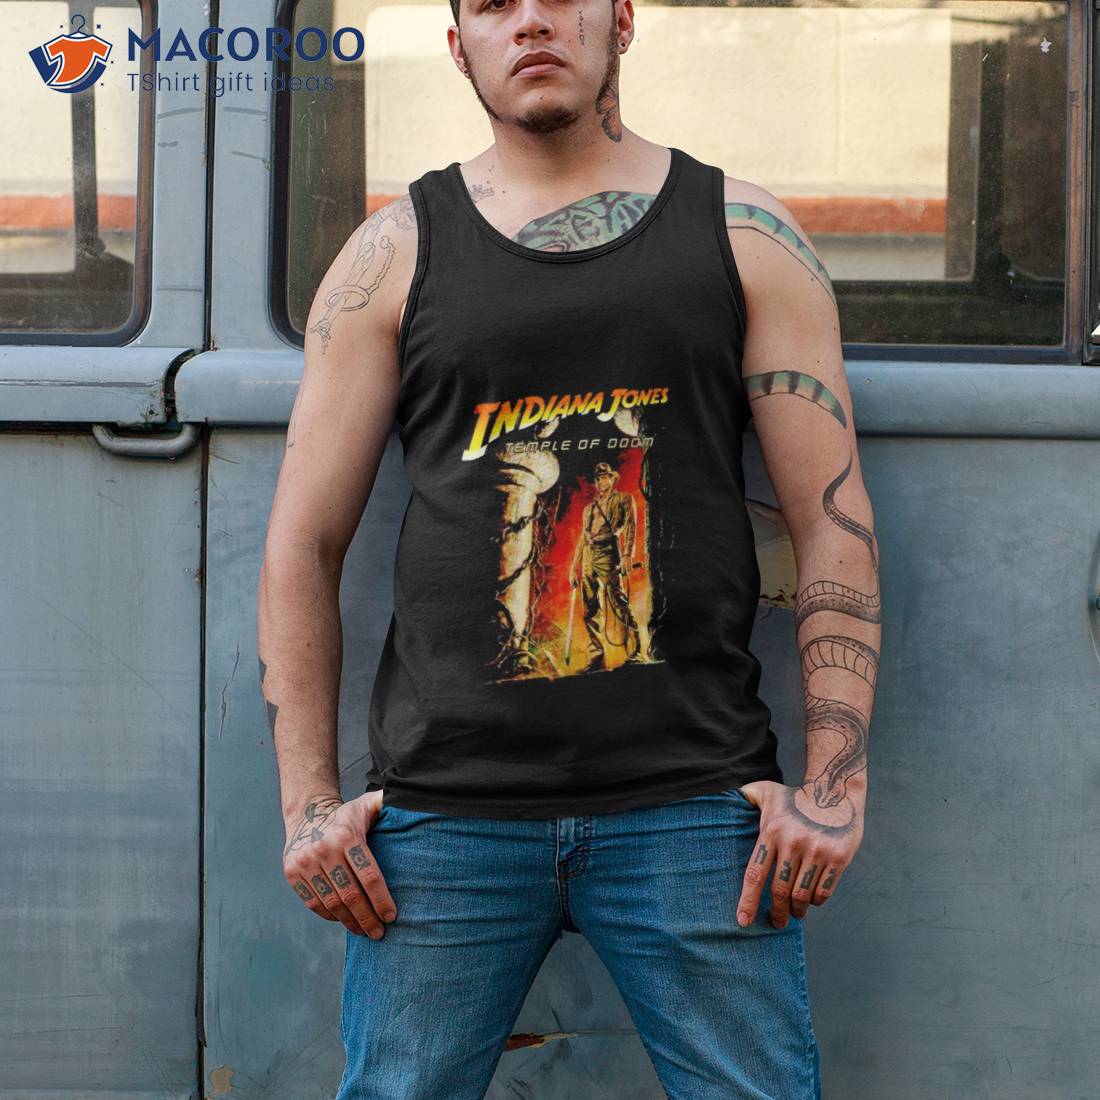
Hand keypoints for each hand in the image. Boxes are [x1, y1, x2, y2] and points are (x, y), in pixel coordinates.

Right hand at [282, 791, 396, 937]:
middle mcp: (323, 849)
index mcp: (346, 835)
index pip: (369, 875)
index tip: (392, 916)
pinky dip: (331, 916)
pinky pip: (314, 903)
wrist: (307, 814)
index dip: (382, 900)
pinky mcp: (292, 873)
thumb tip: (415, 805)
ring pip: (332, 903)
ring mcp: (305, 862)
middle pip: (350, 895)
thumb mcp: (368, 804)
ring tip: (364, 932)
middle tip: (380, 933)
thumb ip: (390, 805)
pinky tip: (345, 920)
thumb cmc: (347, 815)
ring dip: (350, 922)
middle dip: (368, 918)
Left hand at [734, 780, 863, 929]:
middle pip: (779, 890)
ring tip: (795, 912)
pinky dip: (816, 901)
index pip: (755, 873)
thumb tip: (722, 802)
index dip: (748, 900)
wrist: (836, 791)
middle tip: (777, 922)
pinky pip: (823, 892)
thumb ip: (744, 797)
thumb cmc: (794, 797)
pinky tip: (812, 898)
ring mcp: (817, 850)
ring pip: (802, 895)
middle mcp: (793, 841)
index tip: (743, 921)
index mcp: (771, 831)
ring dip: (797, 910)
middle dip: (777, 912)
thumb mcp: (766, 791)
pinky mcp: (838, 858)